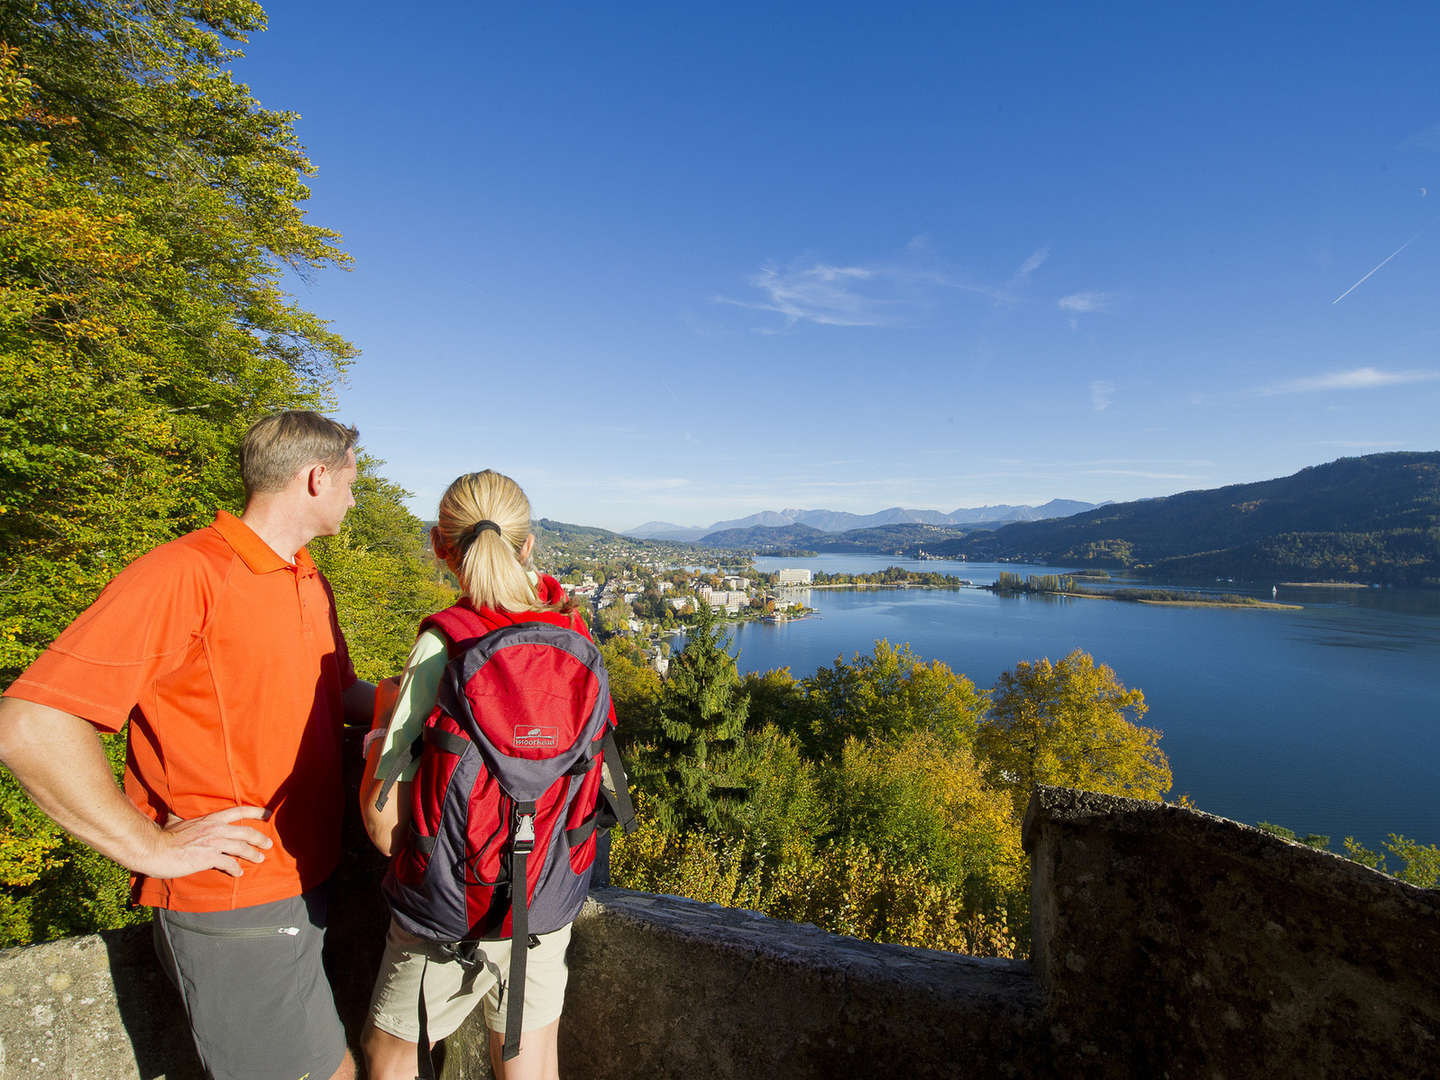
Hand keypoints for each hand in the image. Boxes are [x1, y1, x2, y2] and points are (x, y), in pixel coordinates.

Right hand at [145, 806, 272, 878]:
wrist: (154, 849)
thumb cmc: (163, 836)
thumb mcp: (174, 821)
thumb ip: (179, 817)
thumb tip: (172, 812)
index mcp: (210, 818)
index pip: (239, 811)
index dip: (256, 812)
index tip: (268, 814)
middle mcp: (215, 829)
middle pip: (246, 832)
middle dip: (260, 838)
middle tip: (268, 844)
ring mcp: (213, 843)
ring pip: (241, 848)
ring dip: (253, 854)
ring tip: (260, 859)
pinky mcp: (208, 858)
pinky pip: (228, 864)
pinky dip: (236, 869)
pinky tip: (239, 873)